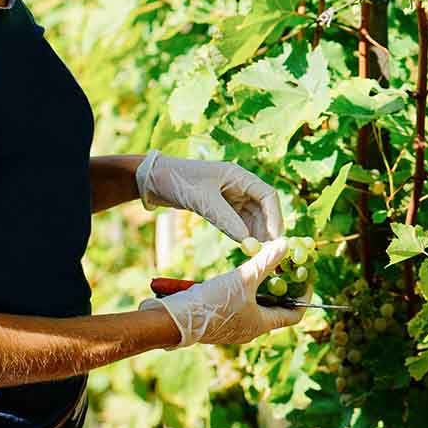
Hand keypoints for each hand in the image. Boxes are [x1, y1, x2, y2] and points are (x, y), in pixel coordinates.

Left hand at [135, 150, 283, 241]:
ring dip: (256, 232)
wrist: (153, 179)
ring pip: (251, 216)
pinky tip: (244, 246)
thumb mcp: (202, 200)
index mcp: (238, 175)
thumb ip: (225, 219)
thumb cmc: (178, 181)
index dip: (274, 217)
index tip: (274, 239)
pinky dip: (243, 233)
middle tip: (268, 251)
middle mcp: (238, 184)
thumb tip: (248, 241)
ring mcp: (229, 195)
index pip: (267, 196)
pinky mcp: (220, 206)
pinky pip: (238, 220)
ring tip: (258, 252)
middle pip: (263, 208)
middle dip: (267, 228)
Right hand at [138, 239, 304, 346]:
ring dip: (261, 287)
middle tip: (285, 266)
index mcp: (261, 325)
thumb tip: (286, 244)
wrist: (174, 319)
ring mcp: (233, 326)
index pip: (294, 314)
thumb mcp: (242, 278)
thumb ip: (265, 261)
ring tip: (263, 267)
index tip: (307, 276)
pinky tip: (238, 276)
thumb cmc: (212, 303)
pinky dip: (244, 291)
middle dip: (281, 287)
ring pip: (255, 306)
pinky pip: (239, 305)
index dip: (304, 296)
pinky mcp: (218, 320)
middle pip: (275, 309)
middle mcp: (250, 329)